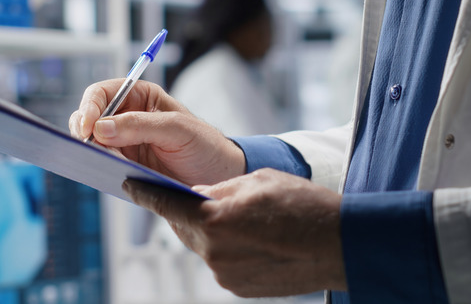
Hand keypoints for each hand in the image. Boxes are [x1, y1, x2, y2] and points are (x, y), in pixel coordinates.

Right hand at [69, 79, 245, 185]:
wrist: (218, 178)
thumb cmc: (205, 145)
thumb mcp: (178, 130)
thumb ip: (140, 125)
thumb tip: (100, 128)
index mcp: (140, 97)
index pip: (102, 93)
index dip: (89, 107)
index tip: (86, 127)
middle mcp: (127, 117)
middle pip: (89, 117)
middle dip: (83, 129)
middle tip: (87, 146)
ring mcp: (123, 142)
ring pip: (91, 142)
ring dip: (89, 150)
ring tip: (96, 160)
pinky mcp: (123, 165)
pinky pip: (100, 163)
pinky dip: (97, 166)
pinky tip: (102, 171)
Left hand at [123, 168, 346, 296]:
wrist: (342, 246)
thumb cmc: (303, 206)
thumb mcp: (257, 182)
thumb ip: (219, 189)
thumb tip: (197, 196)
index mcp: (214, 218)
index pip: (166, 204)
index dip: (145, 193)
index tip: (129, 185)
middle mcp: (213, 251)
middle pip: (183, 227)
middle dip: (185, 211)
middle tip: (192, 197)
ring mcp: (225, 274)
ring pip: (202, 246)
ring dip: (209, 231)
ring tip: (234, 218)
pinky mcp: (239, 288)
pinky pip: (220, 262)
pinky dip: (225, 249)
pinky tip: (248, 239)